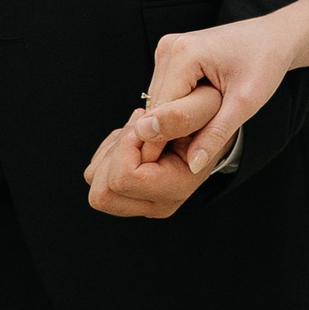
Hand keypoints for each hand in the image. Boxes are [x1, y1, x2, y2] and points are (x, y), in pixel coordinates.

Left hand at [83, 81, 228, 220]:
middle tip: (140, 127)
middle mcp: (158, 204)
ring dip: (112, 150)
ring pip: (95, 182)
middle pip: (102, 194)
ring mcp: (141, 202)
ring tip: (140, 133)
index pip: (124, 178)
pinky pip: (96, 173)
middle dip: (114, 153)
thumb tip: (144, 129)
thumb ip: (179, 116)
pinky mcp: (128, 194)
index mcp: (177, 188)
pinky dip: (110, 151)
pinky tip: (135, 140)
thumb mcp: (203, 105)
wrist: (212, 129)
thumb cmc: (210, 117)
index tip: (147, 121)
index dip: (127, 144)